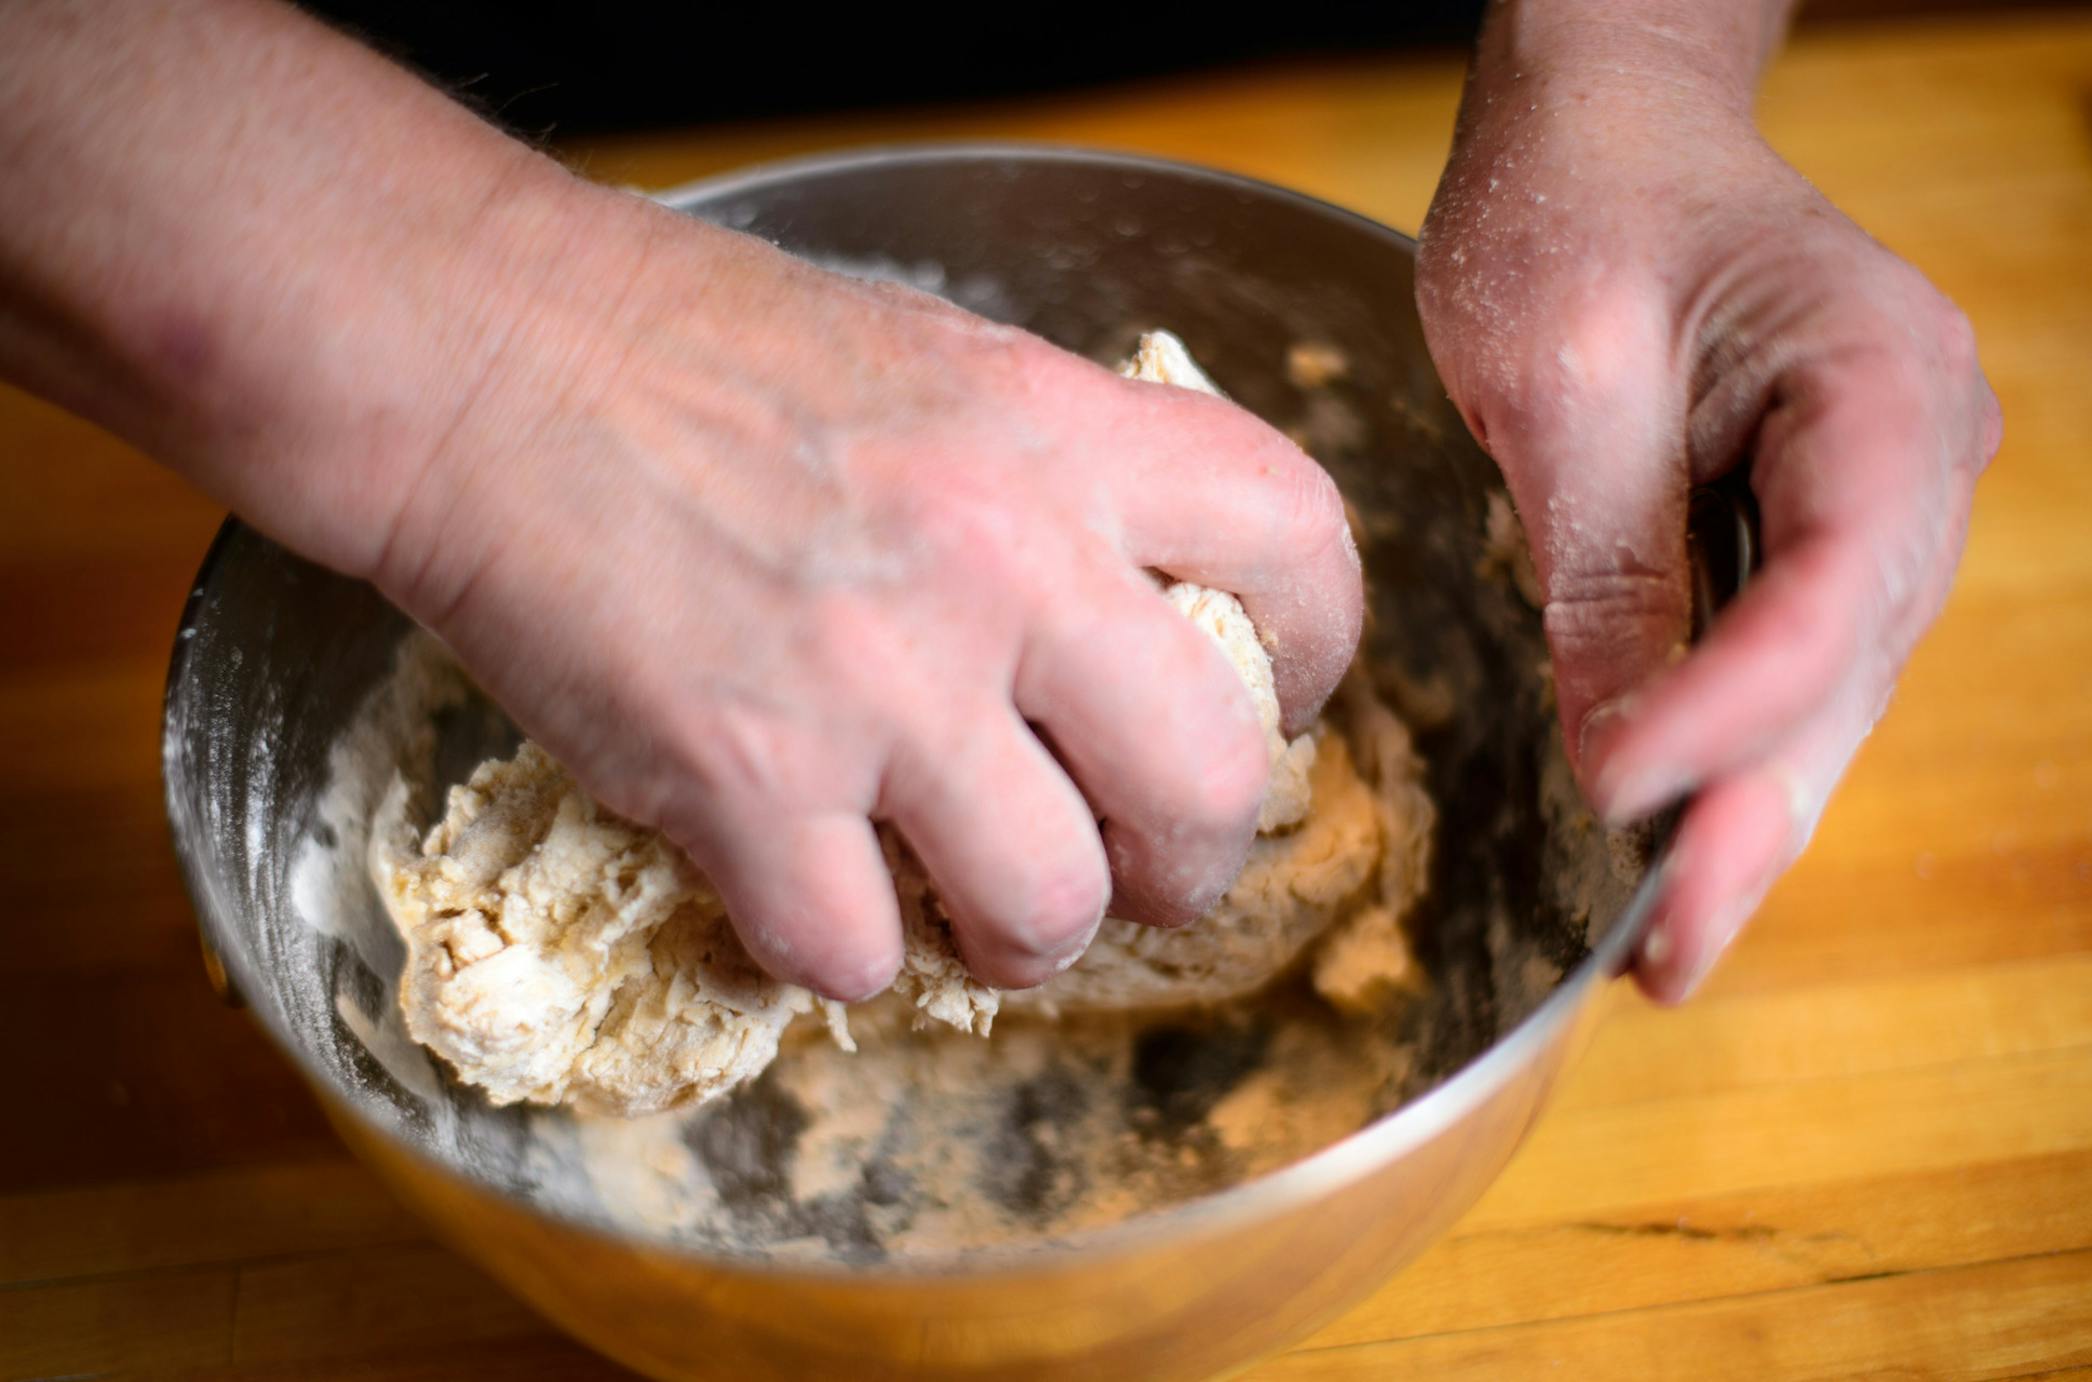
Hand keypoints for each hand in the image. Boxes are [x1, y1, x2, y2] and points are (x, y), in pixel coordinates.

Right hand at [372, 189, 1363, 999]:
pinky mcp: (745, 786)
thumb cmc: (702, 348)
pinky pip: (856, 955)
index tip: (1273, 700)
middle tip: (1136, 862)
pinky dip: (840, 950)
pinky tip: (804, 888)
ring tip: (965, 899)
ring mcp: (878, 687)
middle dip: (1191, 859)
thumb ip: (1061, 480)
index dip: (1318, 649)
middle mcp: (1002, 565)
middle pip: (1209, 784)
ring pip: (1048, 908)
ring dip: (1023, 934)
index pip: (1298, 543)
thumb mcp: (940, 360)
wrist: (491, 361)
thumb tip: (1140, 614)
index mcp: (1066, 435)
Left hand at [1416, 46, 1999, 1000]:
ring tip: (1666, 944)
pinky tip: (1676, 843)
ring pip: (1823, 690)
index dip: (1734, 711)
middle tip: (1666, 954)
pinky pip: (1783, 662)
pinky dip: (1727, 754)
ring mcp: (1875, 497)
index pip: (1829, 585)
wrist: (1600, 133)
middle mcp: (1912, 456)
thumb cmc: (1575, 207)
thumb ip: (1605, 568)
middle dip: (1752, 817)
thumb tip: (1619, 758)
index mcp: (1878, 383)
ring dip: (1745, 814)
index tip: (1617, 793)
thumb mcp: (1563, 380)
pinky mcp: (1809, 530)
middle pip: (1847, 668)